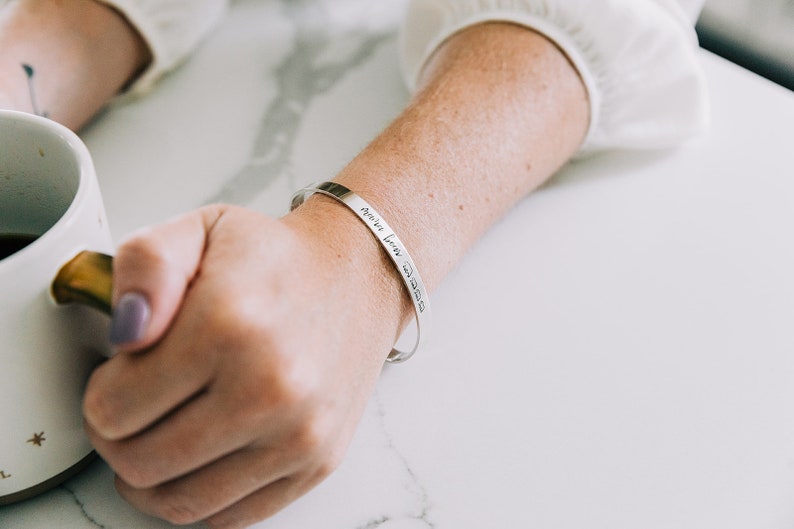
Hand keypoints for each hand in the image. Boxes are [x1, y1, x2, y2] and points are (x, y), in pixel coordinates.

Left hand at [83, 203, 407, 527]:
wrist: (358, 279)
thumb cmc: (276, 260)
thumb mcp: (200, 230)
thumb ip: (145, 265)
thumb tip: (126, 332)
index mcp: (229, 323)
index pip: (113, 408)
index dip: (101, 392)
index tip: (123, 374)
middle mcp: (269, 387)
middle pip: (140, 462)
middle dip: (118, 438)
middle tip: (134, 407)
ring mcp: (298, 433)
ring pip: (180, 503)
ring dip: (152, 477)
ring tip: (161, 436)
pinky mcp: (317, 462)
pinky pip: (232, 517)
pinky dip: (200, 498)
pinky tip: (200, 458)